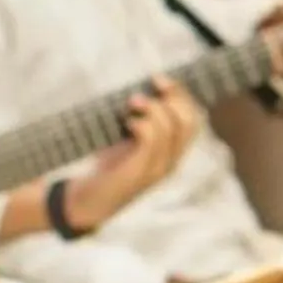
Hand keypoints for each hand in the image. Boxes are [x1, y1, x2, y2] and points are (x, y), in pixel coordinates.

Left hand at [62, 79, 202, 230]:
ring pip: (171, 129)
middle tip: (152, 83)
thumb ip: (140, 119)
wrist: (89, 203)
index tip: (160, 79)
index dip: (182, 95)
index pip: (193, 119)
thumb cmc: (107, 167)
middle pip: (189, 122)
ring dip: (153, 108)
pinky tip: (128, 122)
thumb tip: (140, 89)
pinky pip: (151, 142)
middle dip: (174, 97)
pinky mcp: (140, 174)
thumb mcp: (127, 139)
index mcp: (173, 152)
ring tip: (132, 101)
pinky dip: (142, 124)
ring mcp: (158, 169)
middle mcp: (172, 161)